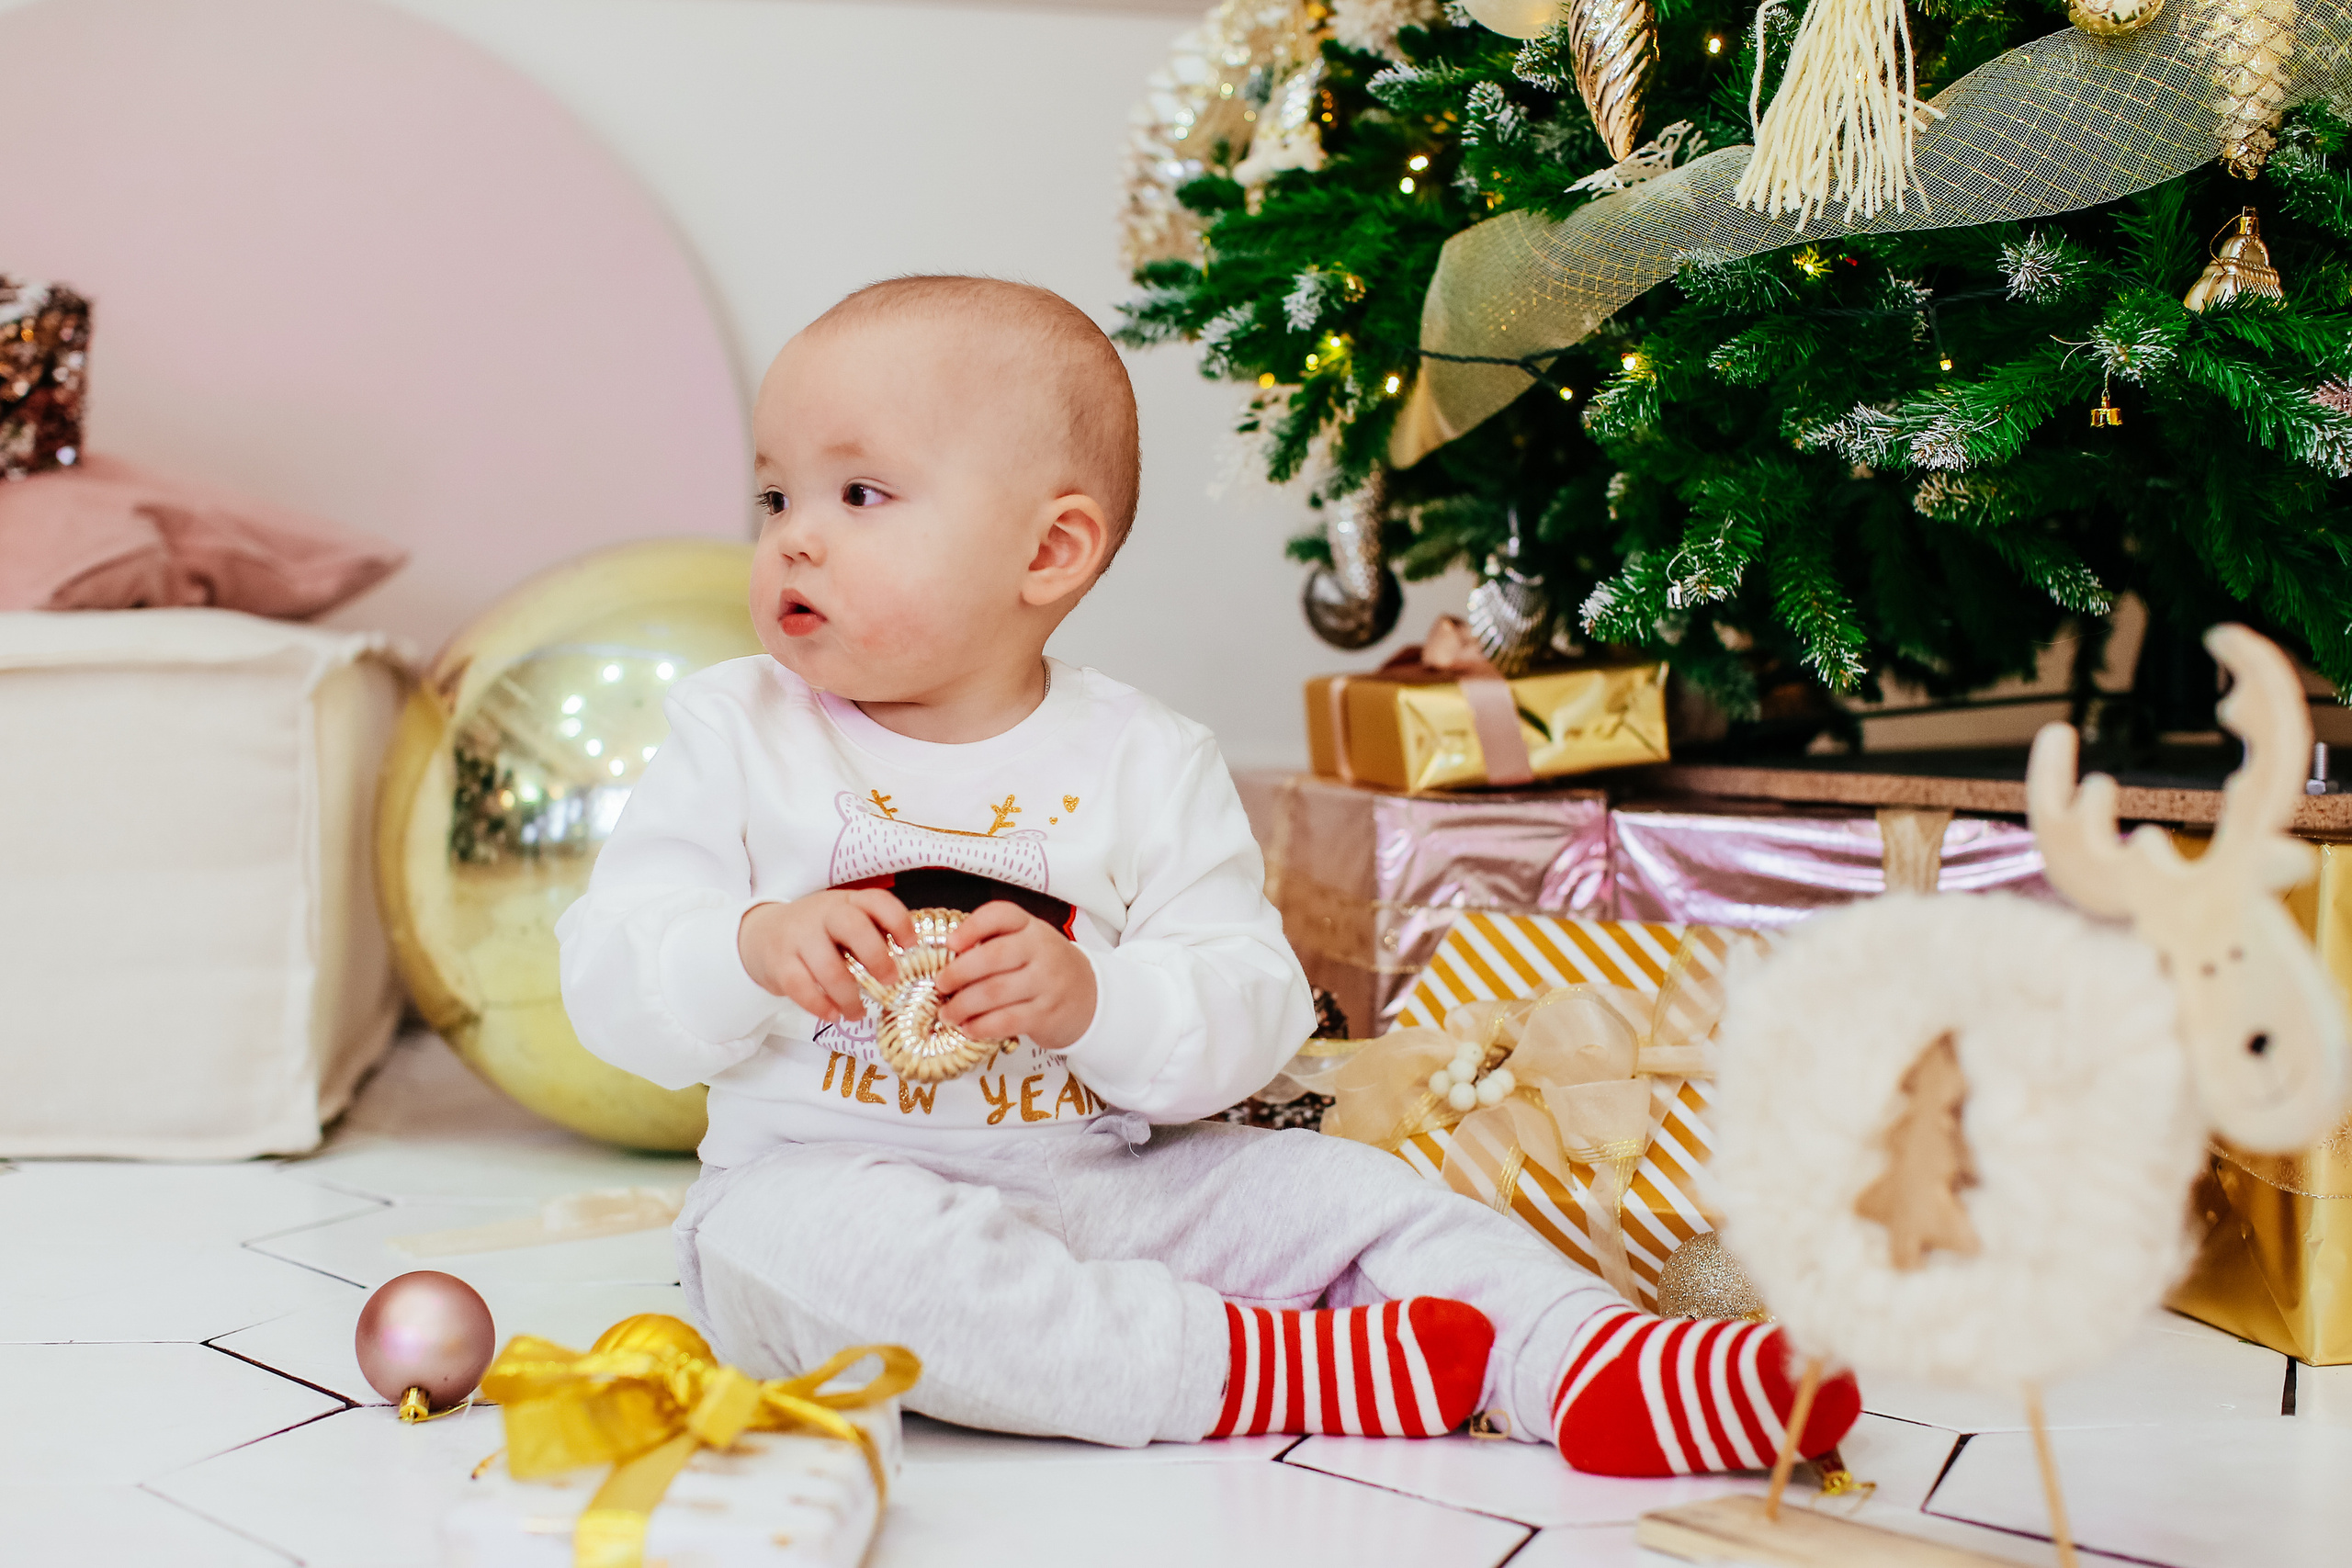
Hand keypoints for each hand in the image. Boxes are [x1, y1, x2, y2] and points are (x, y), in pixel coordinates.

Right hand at [738, 889, 914, 1024]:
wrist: (761, 933)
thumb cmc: (817, 932)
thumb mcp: (843, 922)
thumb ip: (871, 933)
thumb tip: (909, 961)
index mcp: (847, 901)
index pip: (877, 901)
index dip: (898, 921)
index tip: (910, 946)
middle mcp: (823, 914)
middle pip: (853, 927)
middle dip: (877, 957)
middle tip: (890, 981)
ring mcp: (798, 936)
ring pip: (828, 966)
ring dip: (848, 996)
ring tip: (857, 1014)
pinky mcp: (779, 962)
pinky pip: (800, 986)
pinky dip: (819, 1005)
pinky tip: (833, 1015)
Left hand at [935, 901, 1096, 1050]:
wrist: (1091, 998)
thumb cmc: (1047, 969)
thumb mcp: (1029, 944)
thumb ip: (995, 944)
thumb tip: (947, 959)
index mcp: (1031, 927)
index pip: (1001, 915)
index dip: (972, 927)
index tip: (951, 943)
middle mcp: (1042, 950)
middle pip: (992, 957)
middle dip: (957, 973)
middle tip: (940, 985)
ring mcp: (1047, 983)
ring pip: (995, 992)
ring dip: (963, 1005)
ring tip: (948, 1013)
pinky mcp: (1047, 1014)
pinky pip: (1006, 1020)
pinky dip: (981, 1026)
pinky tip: (968, 1028)